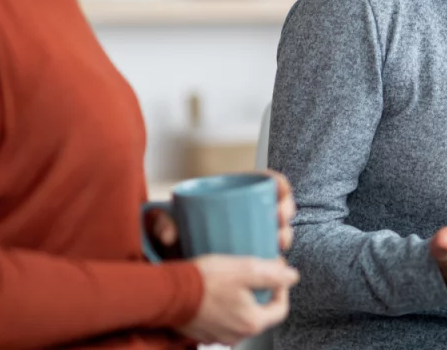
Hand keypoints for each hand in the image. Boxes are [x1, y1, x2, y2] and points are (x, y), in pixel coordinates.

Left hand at [150, 169, 296, 252]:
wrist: (164, 264)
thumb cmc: (166, 237)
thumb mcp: (163, 224)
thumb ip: (160, 222)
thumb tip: (170, 235)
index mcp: (228, 196)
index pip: (262, 182)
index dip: (278, 185)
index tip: (280, 193)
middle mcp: (241, 213)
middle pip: (274, 205)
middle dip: (285, 211)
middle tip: (279, 220)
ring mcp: (246, 234)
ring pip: (275, 229)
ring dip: (284, 233)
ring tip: (279, 241)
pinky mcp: (247, 256)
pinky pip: (268, 252)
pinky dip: (276, 255)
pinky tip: (276, 258)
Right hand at [179, 255, 299, 345]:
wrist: (167, 292)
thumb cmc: (205, 282)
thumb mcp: (246, 270)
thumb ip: (274, 275)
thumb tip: (292, 277)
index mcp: (252, 323)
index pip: (281, 309)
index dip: (282, 289)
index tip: (276, 272)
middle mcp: (237, 335)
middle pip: (261, 312)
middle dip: (261, 291)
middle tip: (254, 273)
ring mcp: (218, 336)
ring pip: (241, 315)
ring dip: (242, 298)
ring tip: (235, 280)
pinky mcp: (203, 332)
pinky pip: (222, 319)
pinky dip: (224, 306)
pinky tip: (217, 290)